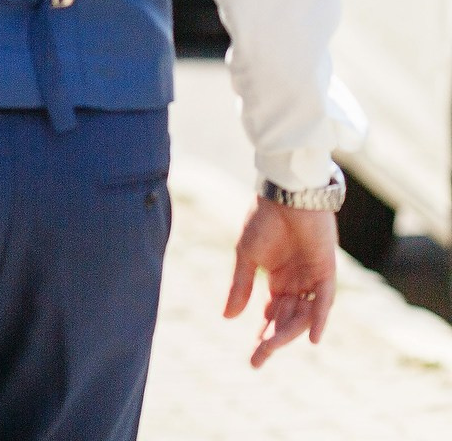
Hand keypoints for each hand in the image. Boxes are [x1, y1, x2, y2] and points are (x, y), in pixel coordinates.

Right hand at [225, 199, 337, 367]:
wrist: (284, 195)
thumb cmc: (263, 220)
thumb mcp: (246, 257)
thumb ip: (241, 286)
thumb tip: (228, 317)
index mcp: (278, 281)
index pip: (273, 315)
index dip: (264, 335)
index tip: (253, 356)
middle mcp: (297, 284)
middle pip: (286, 320)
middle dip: (272, 340)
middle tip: (257, 359)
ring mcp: (312, 278)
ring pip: (303, 315)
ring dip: (289, 332)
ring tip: (272, 347)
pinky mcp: (326, 270)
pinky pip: (324, 300)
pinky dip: (319, 319)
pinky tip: (311, 337)